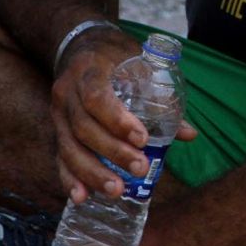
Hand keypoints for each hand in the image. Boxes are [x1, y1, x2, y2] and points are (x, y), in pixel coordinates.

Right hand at [49, 27, 197, 202]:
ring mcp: (58, 113)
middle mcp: (67, 93)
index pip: (96, 97)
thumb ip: (160, 96)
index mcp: (88, 71)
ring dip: (92, 172)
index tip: (142, 139)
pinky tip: (81, 198)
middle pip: (83, 127)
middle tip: (140, 168)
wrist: (79, 48)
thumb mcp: (137, 63)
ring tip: (116, 190)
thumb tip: (188, 134)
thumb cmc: (114, 57)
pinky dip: (69, 179)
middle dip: (112, 152)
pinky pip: (59, 157)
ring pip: (69, 147)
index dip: (117, 120)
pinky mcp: (57, 130)